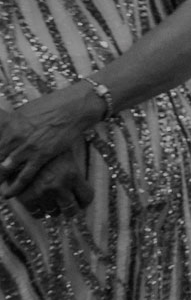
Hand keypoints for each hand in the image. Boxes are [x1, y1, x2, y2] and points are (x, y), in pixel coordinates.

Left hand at [0, 85, 100, 199]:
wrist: (75, 107)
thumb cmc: (52, 105)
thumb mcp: (25, 112)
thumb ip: (12, 125)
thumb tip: (4, 132)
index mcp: (8, 124)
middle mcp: (14, 137)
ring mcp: (27, 147)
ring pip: (4, 169)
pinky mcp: (42, 155)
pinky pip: (24, 175)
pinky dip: (15, 186)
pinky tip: (8, 194)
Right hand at [15, 140, 91, 217]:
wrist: (23, 149)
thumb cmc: (49, 152)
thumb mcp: (67, 158)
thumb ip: (75, 176)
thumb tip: (81, 195)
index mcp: (72, 175)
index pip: (86, 198)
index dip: (84, 201)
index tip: (81, 200)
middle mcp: (58, 186)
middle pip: (71, 210)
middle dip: (71, 209)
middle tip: (69, 205)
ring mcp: (41, 193)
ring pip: (54, 212)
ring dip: (55, 208)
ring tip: (53, 200)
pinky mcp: (26, 198)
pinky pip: (37, 213)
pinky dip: (40, 211)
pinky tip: (41, 203)